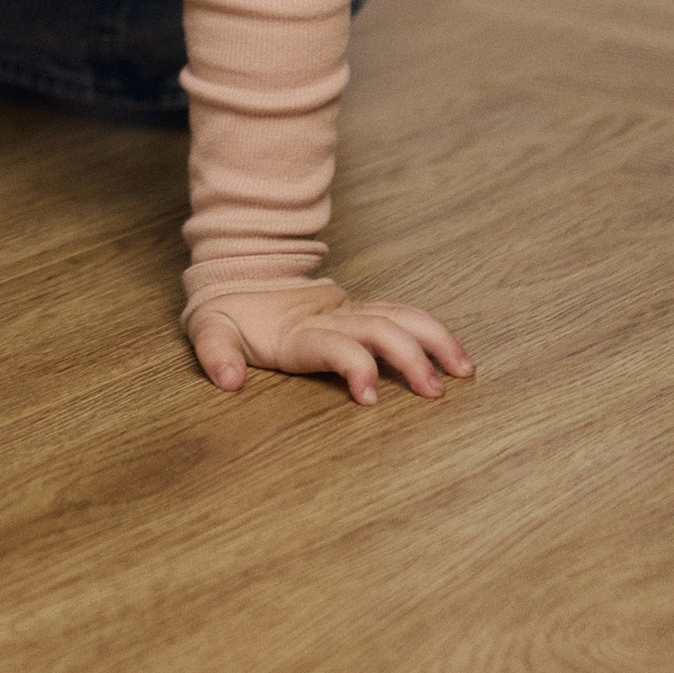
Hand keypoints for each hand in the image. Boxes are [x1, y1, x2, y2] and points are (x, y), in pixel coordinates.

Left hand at [189, 279, 472, 405]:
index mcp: (296, 332)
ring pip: (400, 316)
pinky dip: (433, 333)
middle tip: (433, 392)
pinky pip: (403, 316)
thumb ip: (216, 354)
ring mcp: (350, 312)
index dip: (353, 365)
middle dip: (408, 357)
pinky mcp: (362, 312)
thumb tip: (227, 381)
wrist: (243, 274)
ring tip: (464, 371)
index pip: (332, 345)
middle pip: (378, 329)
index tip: (370, 398)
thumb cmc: (230, 312)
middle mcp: (331, 318)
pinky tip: (457, 358)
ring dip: (433, 341)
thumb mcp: (209, 329)